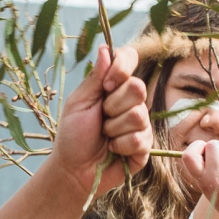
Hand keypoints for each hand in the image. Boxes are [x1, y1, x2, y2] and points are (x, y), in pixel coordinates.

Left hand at [53, 45, 151, 198]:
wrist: (74, 170)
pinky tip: (113, 150)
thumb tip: (105, 48)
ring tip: (104, 137)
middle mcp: (131, 101)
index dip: (123, 68)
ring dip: (114, 129)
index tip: (107, 84)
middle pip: (138, 88)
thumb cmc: (72, 136)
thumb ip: (95, 78)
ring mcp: (140, 123)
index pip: (130, 59)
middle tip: (100, 118)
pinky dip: (120, 145)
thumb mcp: (78, 103)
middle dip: (113, 106)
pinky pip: (139, 138)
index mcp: (113, 86)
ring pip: (138, 114)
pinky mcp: (145, 145)